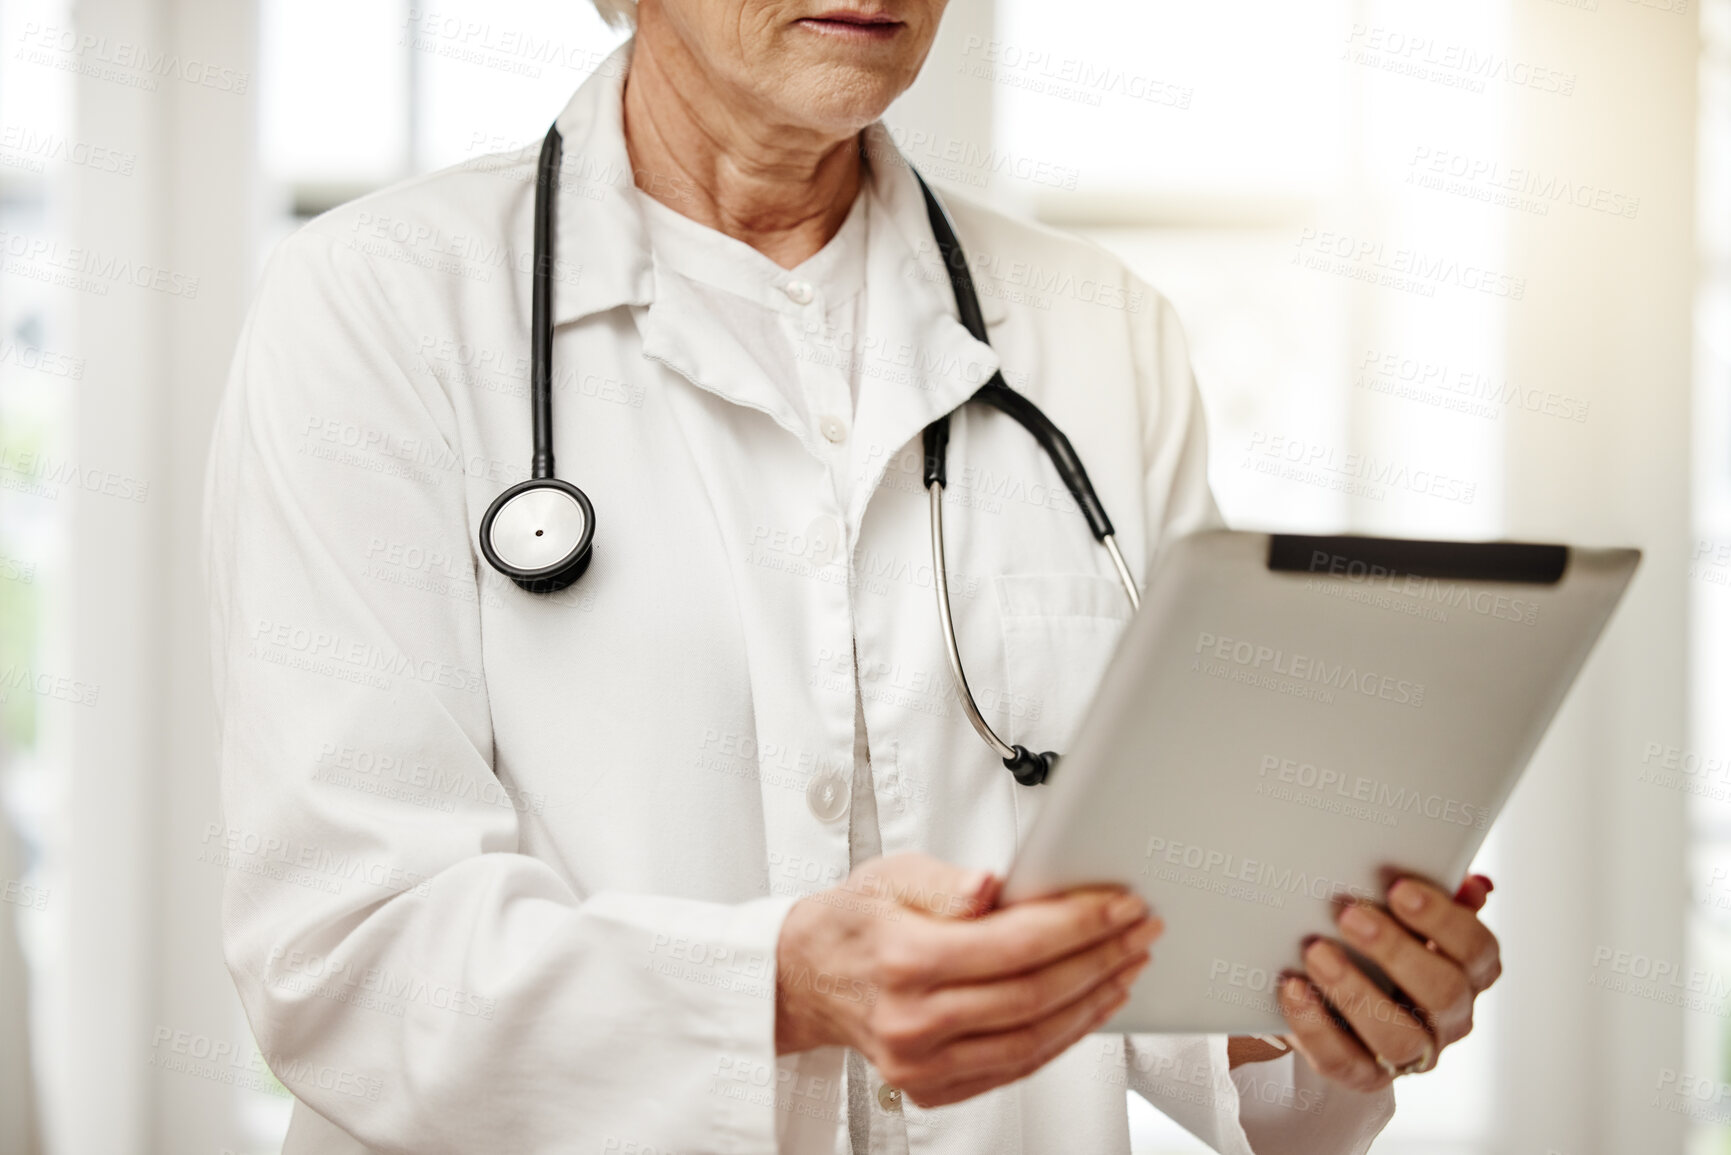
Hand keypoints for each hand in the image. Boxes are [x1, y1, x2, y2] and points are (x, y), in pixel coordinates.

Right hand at [775, 853, 1161, 1107]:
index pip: (1014, 946)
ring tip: (1127, 964)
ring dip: (1093, 1002)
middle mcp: (913, 1022)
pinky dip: (1063, 1036)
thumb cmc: (854, 922)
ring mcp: (923, 1064)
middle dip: (1100, 958)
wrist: (807, 977)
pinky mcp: (934, 1088)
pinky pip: (1017, 1067)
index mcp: (905, 961)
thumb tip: (992, 886)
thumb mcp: (891, 877)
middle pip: (1034, 996)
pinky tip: (1089, 1004)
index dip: (1078, 925)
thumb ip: (947, 881)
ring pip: (1033, 1040)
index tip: (1118, 905)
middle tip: (1139, 929)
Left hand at [1259, 874, 1499, 1091]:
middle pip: (1443, 993)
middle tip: (1350, 915)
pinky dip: (1315, 1024)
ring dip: (1354, 991)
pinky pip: (1343, 1059)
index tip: (1399, 888)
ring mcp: (1411, 1053)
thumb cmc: (1379, 946)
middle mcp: (1449, 1018)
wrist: (1336, 1000)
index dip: (1443, 920)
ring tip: (1317, 952)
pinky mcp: (1365, 1076)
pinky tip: (1293, 988)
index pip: (1477, 950)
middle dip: (1395, 950)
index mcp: (1469, 974)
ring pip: (1398, 1036)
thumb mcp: (1407, 917)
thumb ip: (1437, 896)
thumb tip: (1473, 884)